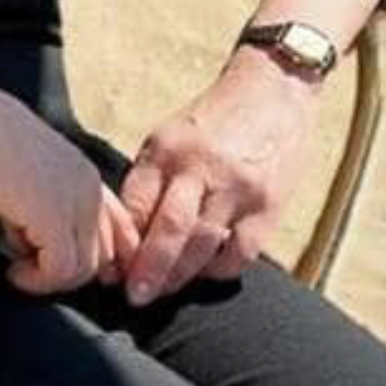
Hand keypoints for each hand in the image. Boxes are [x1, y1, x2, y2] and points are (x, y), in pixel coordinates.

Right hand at [0, 87, 141, 293]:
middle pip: (102, 256)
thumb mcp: (27, 184)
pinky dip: (36, 280)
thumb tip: (33, 252)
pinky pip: (59, 270)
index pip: (120, 231)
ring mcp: (77, 204)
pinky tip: (14, 271)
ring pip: (83, 269)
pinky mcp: (55, 218)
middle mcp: (91, 191)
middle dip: (67, 273)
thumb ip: (42, 215)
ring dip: (48, 280)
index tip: (65, 271)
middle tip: (30, 270)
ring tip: (18, 269)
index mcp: (88, 179)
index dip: (101, 260)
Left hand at [116, 49, 322, 303]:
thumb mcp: (171, 136)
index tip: (111, 269)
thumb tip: (129, 236)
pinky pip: (239, 254)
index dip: (122, 243)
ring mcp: (237, 188)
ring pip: (202, 247)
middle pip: (168, 230)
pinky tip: (208, 270)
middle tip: (135, 296)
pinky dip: (219, 270)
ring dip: (180, 277)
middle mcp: (200, 166)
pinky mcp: (268, 206)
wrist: (274, 90)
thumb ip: (152, 180)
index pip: (136, 204)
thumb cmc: (214, 119)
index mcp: (167, 147)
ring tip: (165, 290)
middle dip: (147, 270)